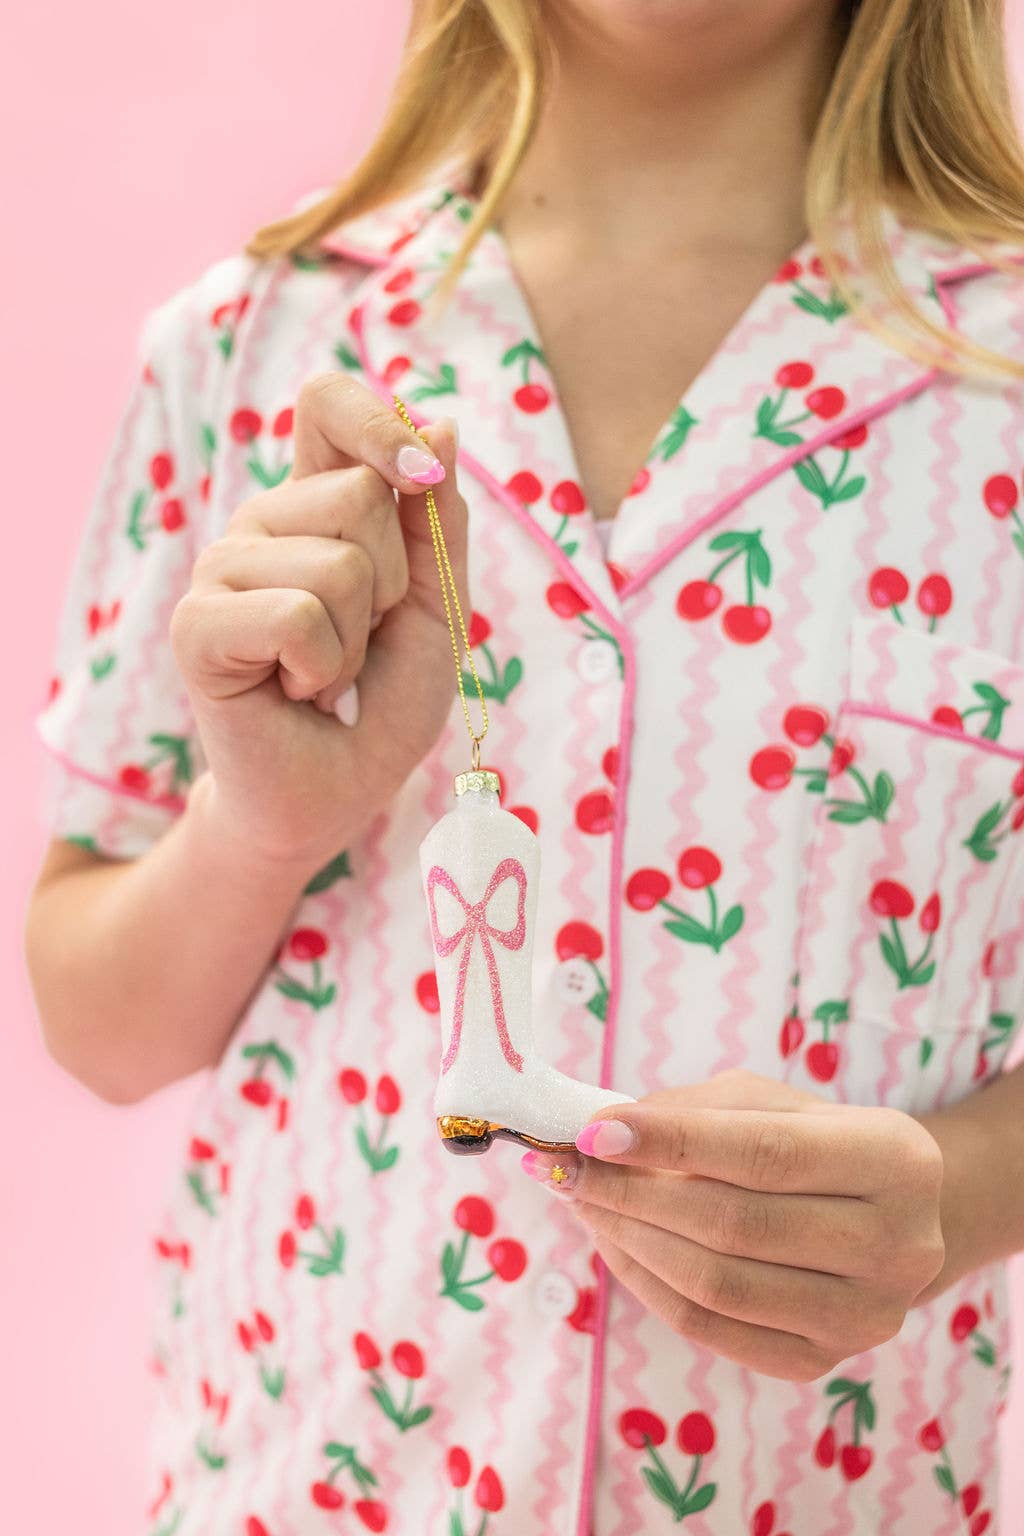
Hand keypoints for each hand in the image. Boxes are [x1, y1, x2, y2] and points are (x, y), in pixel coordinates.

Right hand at [170, 375, 466, 866]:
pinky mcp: (197, 624)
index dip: (378, 423)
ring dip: (357, 639)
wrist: (336, 791)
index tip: (420, 477)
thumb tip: (441, 423)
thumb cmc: (382, 700)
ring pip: (339, 562)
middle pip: (360, 492)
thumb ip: (438, 522)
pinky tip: (296, 690)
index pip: (327, 403)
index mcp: (314, 504)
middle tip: (362, 637)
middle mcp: (261, 522)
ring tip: (326, 672)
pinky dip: (322, 668)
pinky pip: (297, 616)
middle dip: (393, 581)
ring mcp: (222, 568)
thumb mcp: (436, 605)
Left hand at [520, 1069, 944, 1380]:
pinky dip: (647, 1283)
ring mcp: (865, 1318)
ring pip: (717, 1286)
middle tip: (570, 1167)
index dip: (673, 1143)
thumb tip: (601, 1133)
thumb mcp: (771, 1103)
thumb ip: (695, 1112)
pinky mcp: (822, 1362)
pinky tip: (614, 1243)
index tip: (594, 1130)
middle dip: (635, 1193)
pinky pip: (710, 1329)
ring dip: (630, 1239)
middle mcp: (898, 1247)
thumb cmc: (817, 1142)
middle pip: (737, 1226)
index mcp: (896, 1161)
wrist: (891, 1220)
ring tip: (583, 1200)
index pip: (766, 1154)